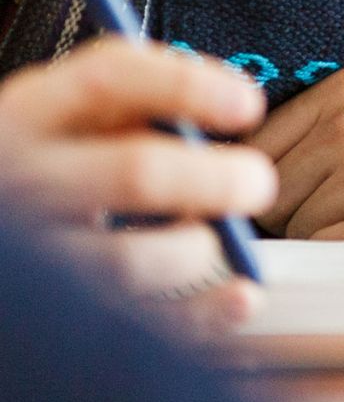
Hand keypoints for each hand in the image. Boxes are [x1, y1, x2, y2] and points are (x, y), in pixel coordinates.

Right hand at [0, 37, 277, 333]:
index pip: (110, 80)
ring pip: (132, 259)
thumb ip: (131, 101)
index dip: (190, 87)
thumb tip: (231, 106)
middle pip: (137, 174)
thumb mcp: (64, 113)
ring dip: (198, 247)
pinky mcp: (62, 310)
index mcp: (30, 115)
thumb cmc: (42, 159)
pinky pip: (138, 320)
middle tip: (256, 182)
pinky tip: (241, 297)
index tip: (249, 105)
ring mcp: (39, 254)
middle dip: (216, 179)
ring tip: (219, 236)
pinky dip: (200, 315)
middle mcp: (28, 184)